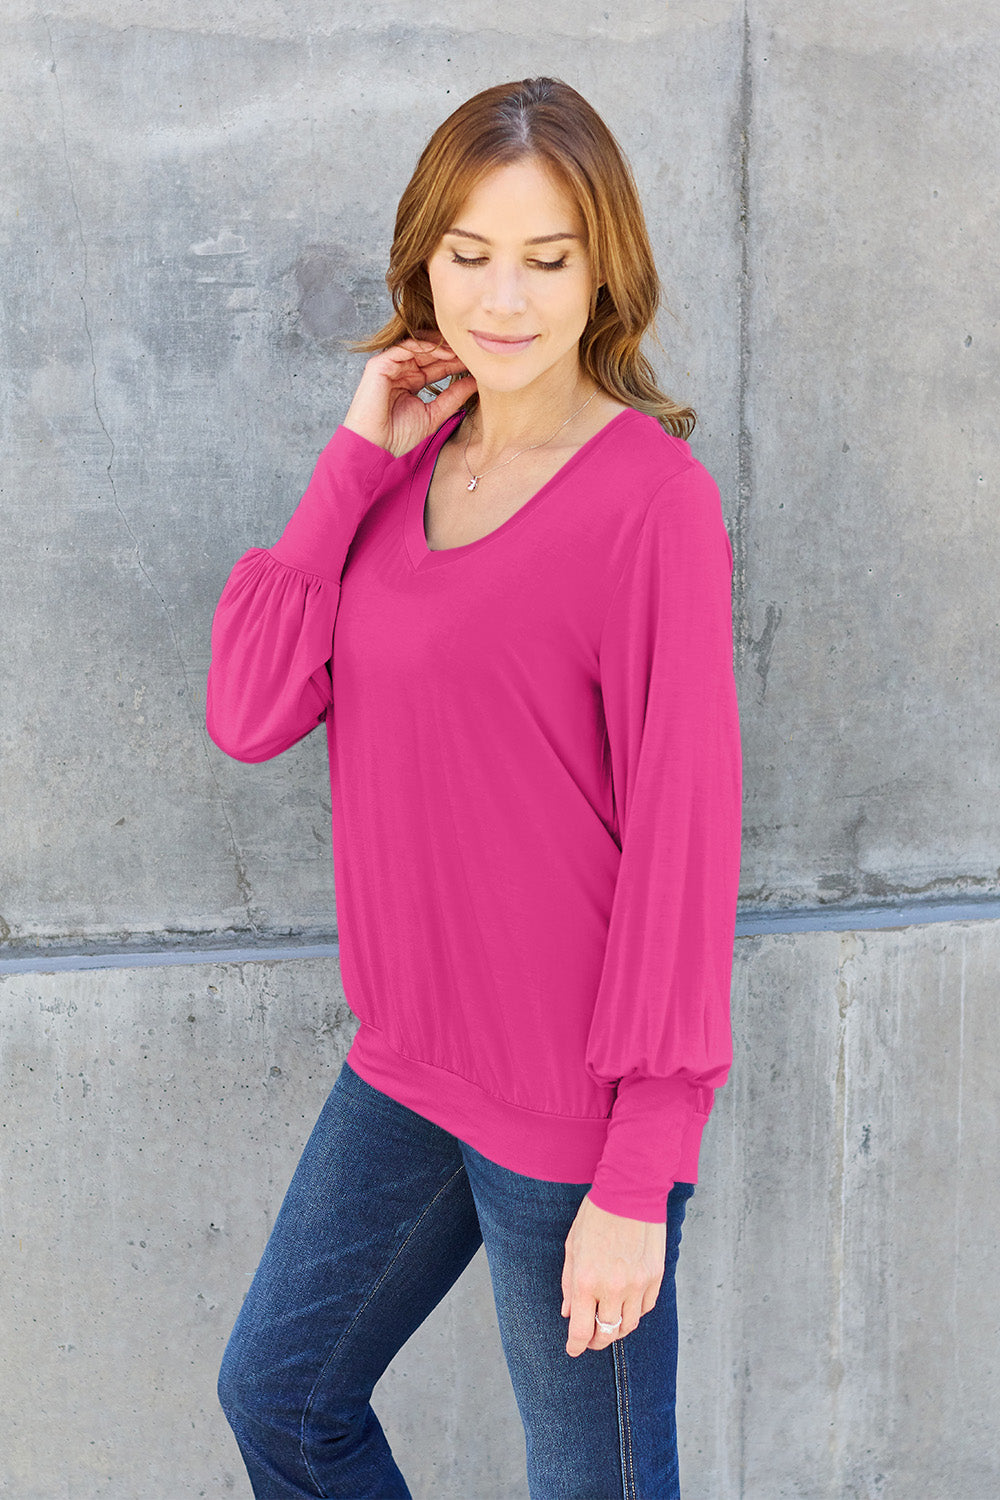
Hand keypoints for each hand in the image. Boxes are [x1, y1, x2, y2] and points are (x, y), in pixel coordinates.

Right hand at [342, 333, 475, 456]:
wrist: (375, 446)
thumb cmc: (398, 435)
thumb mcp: (434, 414)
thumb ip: (453, 397)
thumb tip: (475, 383)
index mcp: (411, 382)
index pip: (436, 366)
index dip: (455, 363)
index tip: (475, 362)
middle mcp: (400, 371)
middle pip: (429, 354)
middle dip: (449, 351)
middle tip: (470, 350)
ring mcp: (389, 366)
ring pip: (418, 347)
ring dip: (440, 346)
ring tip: (460, 349)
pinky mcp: (379, 365)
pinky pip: (404, 348)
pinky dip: (424, 347)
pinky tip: (443, 352)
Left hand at [561, 1194, 665, 1357]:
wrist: (631, 1191)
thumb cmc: (596, 1215)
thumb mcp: (573, 1246)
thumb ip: (568, 1283)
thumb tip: (568, 1312)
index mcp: (587, 1280)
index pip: (581, 1330)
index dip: (576, 1346)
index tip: (573, 1350)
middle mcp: (613, 1288)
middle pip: (606, 1333)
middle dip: (596, 1341)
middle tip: (591, 1338)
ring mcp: (637, 1284)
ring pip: (629, 1325)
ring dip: (616, 1329)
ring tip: (609, 1321)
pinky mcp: (656, 1277)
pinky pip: (646, 1307)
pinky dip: (635, 1311)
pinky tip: (626, 1302)